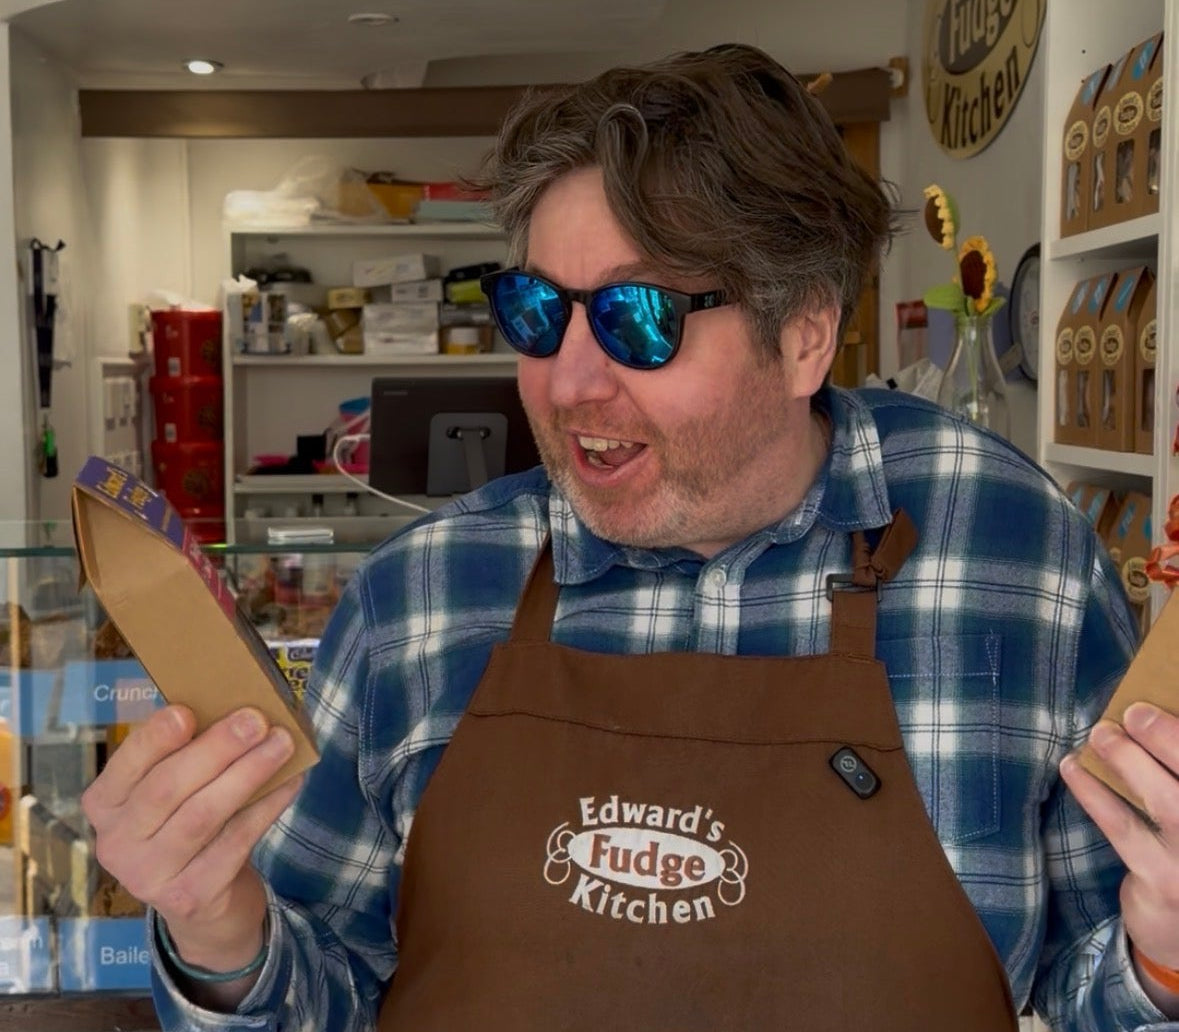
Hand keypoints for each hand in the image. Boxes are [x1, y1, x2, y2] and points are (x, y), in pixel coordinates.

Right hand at [81, 704, 302, 972]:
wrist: (201, 901)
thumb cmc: (186, 822)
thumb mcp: (174, 789)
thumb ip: (186, 753)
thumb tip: (234, 709)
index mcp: (105, 803)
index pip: (126, 765)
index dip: (154, 739)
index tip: (187, 711)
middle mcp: (116, 842)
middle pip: (168, 788)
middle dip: (216, 748)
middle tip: (256, 720)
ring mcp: (149, 875)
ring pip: (203, 815)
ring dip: (248, 773)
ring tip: (282, 744)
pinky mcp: (189, 896)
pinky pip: (236, 841)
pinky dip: (267, 806)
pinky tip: (290, 781)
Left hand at [1061, 703, 1178, 996]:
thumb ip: (1173, 775)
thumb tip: (1147, 722)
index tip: (1159, 701)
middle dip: (1168, 738)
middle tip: (1135, 711)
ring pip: (1166, 802)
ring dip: (1129, 761)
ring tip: (1101, 733)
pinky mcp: (1163, 882)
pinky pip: (1122, 827)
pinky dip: (1094, 792)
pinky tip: (1072, 768)